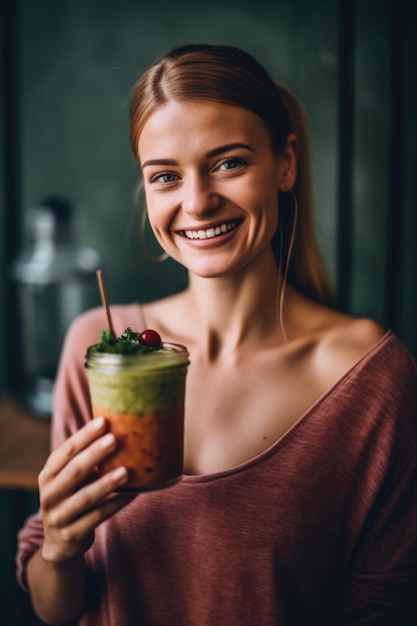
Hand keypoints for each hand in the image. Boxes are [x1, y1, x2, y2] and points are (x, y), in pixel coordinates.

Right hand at [38, 417, 130, 565]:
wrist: (60, 542)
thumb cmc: (72, 497)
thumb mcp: (70, 479)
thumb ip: (84, 458)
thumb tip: (117, 425)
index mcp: (49, 475)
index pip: (66, 452)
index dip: (84, 436)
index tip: (104, 421)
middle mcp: (50, 495)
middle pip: (74, 472)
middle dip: (94, 454)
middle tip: (115, 439)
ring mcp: (59, 516)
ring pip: (85, 498)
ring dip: (106, 483)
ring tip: (127, 470)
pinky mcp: (72, 534)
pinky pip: (98, 517)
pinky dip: (115, 504)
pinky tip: (133, 493)